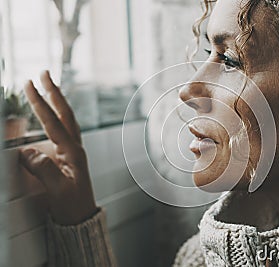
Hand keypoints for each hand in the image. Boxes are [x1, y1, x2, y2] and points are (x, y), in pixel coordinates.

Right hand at [19, 71, 97, 224]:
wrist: (81, 216)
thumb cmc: (72, 204)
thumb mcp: (58, 190)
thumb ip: (44, 169)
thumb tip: (27, 152)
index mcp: (73, 152)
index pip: (54, 122)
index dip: (40, 103)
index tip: (29, 85)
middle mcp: (75, 147)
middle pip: (65, 113)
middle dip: (54, 92)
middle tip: (44, 73)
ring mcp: (73, 150)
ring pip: (65, 119)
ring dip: (56, 101)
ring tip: (46, 86)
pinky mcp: (68, 155)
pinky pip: (62, 130)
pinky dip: (56, 116)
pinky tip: (51, 113)